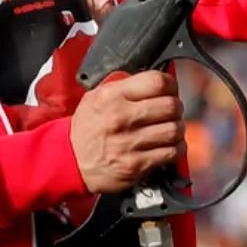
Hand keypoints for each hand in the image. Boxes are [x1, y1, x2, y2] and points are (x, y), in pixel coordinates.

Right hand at [69, 71, 185, 193]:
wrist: (68, 160)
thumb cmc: (85, 128)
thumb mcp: (96, 96)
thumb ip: (124, 85)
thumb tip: (154, 80)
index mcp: (113, 96)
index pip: (157, 81)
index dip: (170, 84)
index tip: (170, 89)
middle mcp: (121, 118)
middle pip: (170, 106)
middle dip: (176, 107)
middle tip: (171, 110)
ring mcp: (129, 143)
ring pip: (174, 130)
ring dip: (177, 129)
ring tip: (170, 128)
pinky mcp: (135, 165)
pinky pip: (170, 153)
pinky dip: (175, 149)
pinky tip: (168, 146)